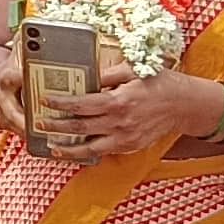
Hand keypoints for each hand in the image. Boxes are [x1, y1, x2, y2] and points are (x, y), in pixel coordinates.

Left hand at [44, 68, 223, 164]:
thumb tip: (85, 76)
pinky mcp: (130, 146)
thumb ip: (107, 75)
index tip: (44, 100)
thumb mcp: (133, 71)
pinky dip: (88, 152)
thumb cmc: (159, 83)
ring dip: (68, 148)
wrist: (185, 105)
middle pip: (80, 127)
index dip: (60, 103)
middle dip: (56, 126)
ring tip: (52, 146)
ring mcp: (125, 138)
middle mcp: (119, 123)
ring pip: (90, 148)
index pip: (81, 104)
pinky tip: (75, 149)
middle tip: (37, 124)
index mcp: (118, 101)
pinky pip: (104, 152)